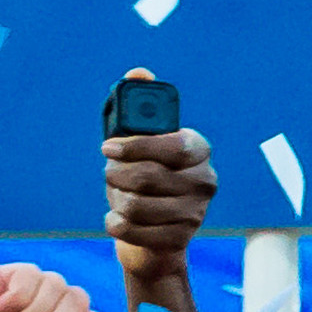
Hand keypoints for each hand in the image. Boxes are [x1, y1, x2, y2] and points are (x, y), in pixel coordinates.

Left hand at [102, 69, 216, 289]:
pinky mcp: (181, 238)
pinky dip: (115, 224)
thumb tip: (139, 73)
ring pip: (137, 205)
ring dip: (116, 201)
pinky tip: (117, 219)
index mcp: (197, 149)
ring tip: (119, 198)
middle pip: (148, 177)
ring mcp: (196, 211)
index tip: (106, 148)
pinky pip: (134, 230)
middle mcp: (205, 179)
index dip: (136, 146)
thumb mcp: (135, 145)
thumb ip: (135, 111)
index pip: (173, 145)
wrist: (150, 236)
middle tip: (109, 174)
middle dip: (118, 176)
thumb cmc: (140, 181)